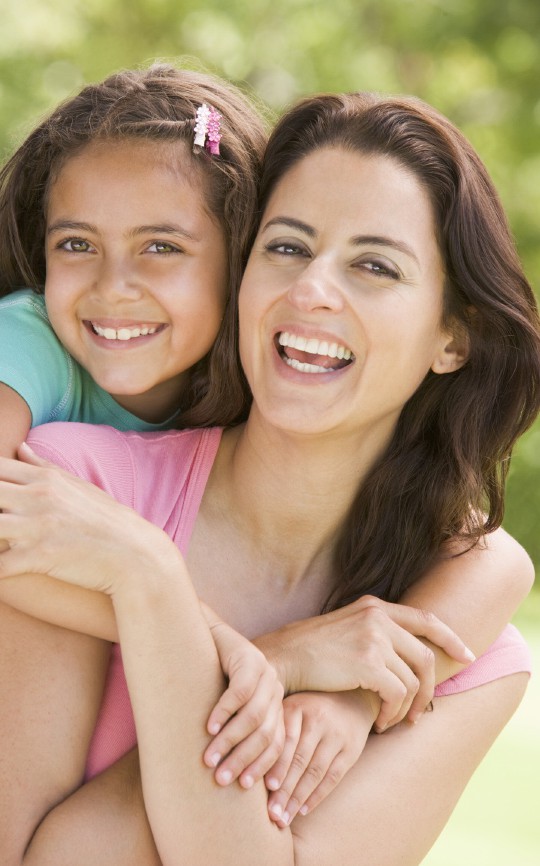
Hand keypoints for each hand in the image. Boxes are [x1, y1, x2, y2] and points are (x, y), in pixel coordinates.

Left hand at [0, 444, 178, 594]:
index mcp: (45, 479)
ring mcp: (37, 527)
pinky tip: (4, 567)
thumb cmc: (108, 521)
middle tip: (2, 520)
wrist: (135, 555)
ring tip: (1, 543)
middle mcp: (38, 497)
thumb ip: (45, 466)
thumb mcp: (79, 486)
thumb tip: (20, 446)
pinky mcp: (39, 557)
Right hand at [204, 621, 284, 788]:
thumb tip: (228, 775)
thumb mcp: (231, 708)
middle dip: (243, 760)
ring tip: (210, 759)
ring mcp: (265, 672)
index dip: (264, 767)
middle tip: (222, 780)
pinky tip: (209, 727)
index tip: (247, 790)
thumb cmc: (214, 677)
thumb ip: (237, 731)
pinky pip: (239, 692)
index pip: (278, 743)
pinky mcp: (249, 658)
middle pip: (266, 734)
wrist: (208, 635)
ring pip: (253, 716)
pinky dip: (224, 712)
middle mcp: (275, 689)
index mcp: (276, 704)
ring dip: (230, 741)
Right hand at [255, 595, 474, 730]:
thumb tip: (403, 654)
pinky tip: (379, 723)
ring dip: (406, 707)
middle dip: (430, 688)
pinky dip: (392, 714)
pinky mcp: (368, 663)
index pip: (425, 620)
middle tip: (421, 713)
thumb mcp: (345, 628)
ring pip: (412, 680)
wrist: (281, 658)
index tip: (467, 655)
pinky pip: (397, 695)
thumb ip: (373, 631)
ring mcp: (374, 638)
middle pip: (425, 655)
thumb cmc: (309, 651)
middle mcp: (377, 618)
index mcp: (373, 607)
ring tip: (393, 721)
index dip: (451, 638)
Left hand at [265, 690, 374, 826]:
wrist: (351, 699)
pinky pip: (333, 777)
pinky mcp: (351, 750)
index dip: (271, 765)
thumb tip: (240, 756)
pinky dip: (317, 796)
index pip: (283, 740)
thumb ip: (271, 725)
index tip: (256, 786)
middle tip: (269, 814)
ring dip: (298, 798)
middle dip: (283, 789)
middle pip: (298, 759)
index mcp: (297, 707)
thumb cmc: (308, 708)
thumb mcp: (290, 707)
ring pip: (315, 771)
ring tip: (282, 818)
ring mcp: (336, 735)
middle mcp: (318, 719)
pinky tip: (303, 810)